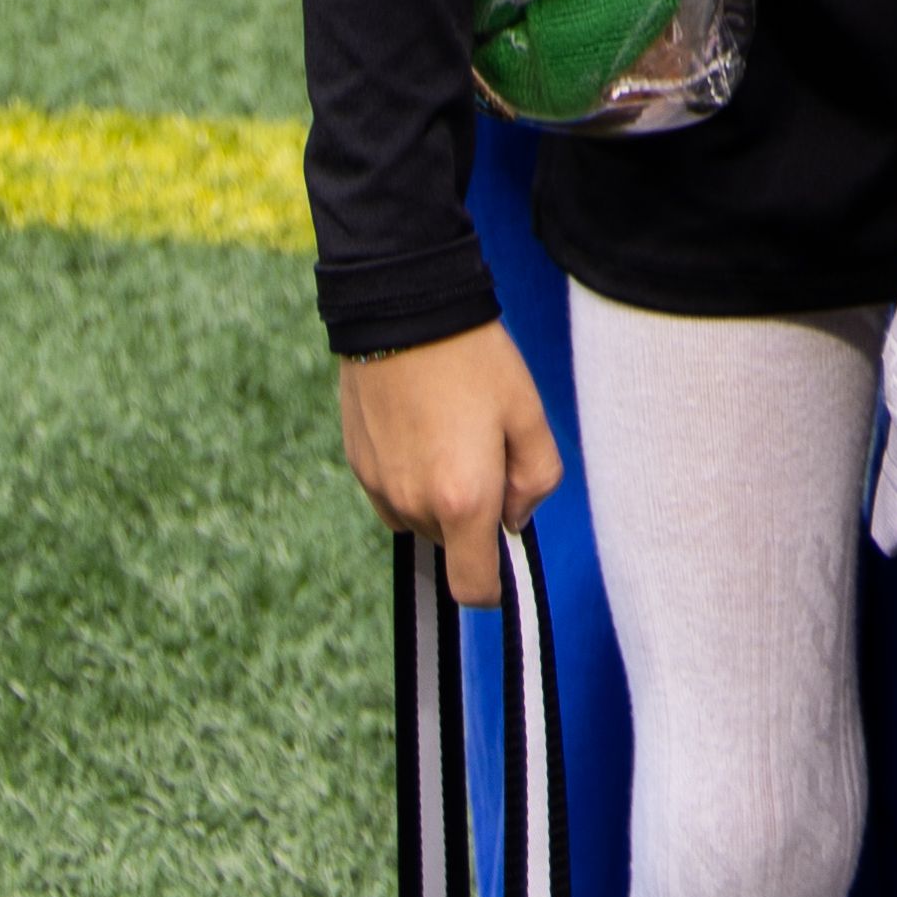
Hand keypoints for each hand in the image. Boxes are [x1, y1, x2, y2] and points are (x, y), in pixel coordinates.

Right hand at [336, 324, 564, 605]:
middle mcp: (414, 506)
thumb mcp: (528, 412)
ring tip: (453, 427)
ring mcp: (381, 488)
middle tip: (488, 448)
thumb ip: (536, 479)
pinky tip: (423, 423)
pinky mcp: (359, 466)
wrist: (403, 309)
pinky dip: (413, 476)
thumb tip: (514, 518)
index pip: (473, 588)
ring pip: (422, 519)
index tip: (505, 549)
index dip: (494, 585)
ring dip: (441, 496)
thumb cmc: (474, 359)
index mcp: (463, 500)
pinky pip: (395, 494)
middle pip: (451, 545)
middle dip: (474, 517)